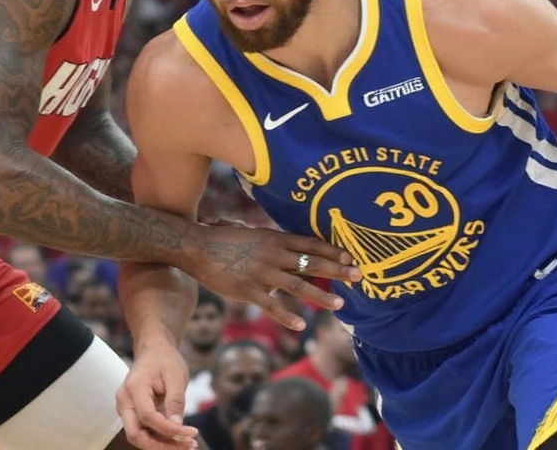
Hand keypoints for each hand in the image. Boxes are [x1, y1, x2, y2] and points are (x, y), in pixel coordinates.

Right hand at [116, 345, 199, 449]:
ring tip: (188, 444)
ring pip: (139, 436)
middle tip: (188, 446)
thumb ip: (175, 401)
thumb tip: (178, 426)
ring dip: (162, 445)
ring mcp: (125, 408)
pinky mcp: (132, 413)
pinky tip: (180, 439)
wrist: (154, 350)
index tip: (191, 433)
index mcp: (134, 388)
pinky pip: (143, 430)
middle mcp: (124, 401)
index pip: (148, 417)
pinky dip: (160, 437)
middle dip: (161, 446)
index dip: (169, 429)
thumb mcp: (175, 376)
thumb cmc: (165, 360)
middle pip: (136, 434)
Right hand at [188, 223, 362, 330]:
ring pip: (298, 285)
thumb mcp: (251, 232)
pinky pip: (273, 305)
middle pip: (312, 262)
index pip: (310, 244)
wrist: (198, 247)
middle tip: (359, 276)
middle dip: (338, 270)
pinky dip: (288, 315)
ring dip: (321, 295)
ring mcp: (262, 273)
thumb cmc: (223, 239)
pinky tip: (302, 324)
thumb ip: (270, 240)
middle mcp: (274, 255)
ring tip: (340, 303)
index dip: (331, 251)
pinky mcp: (249, 290)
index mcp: (276, 239)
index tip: (350, 256)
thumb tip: (284, 243)